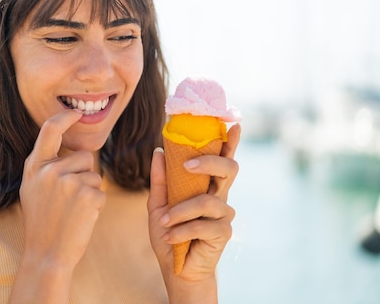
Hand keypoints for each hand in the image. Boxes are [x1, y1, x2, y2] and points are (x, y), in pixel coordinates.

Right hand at [19, 109, 106, 270]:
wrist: (46, 254)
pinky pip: (100, 191)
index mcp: (34, 166)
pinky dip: (95, 205)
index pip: (50, 129)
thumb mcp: (32, 189)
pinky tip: (80, 218)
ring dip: (90, 191)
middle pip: (83, 156)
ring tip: (72, 210)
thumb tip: (69, 148)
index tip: (75, 113)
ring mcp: (69, 182)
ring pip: (94, 174)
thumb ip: (46, 167)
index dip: (64, 117)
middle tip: (67, 200)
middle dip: (83, 173)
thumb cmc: (42, 222)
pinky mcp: (88, 195)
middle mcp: (50, 170)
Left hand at [148, 124, 240, 283]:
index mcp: (206, 185)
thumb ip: (161, 179)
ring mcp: (224, 214)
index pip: (222, 159)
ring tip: (164, 221)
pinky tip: (170, 237)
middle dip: (208, 161)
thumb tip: (159, 151)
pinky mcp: (223, 233)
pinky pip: (202, 224)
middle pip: (228, 168)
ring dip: (180, 211)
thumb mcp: (158, 204)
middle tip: (186, 164)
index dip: (231, 142)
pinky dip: (181, 230)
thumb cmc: (170, 233)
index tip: (234, 125)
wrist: (175, 267)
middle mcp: (220, 196)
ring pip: (207, 201)